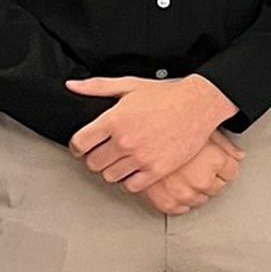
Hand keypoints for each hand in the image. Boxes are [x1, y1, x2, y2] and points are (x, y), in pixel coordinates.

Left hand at [66, 73, 239, 192]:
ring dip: (111, 170)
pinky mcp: (157, 170)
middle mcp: (125, 141)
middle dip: (94, 158)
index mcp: (114, 120)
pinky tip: (133, 170)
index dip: (77, 146)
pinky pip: (131, 186)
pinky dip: (129, 181)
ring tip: (118, 161)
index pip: (80, 143)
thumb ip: (97, 87)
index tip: (82, 147)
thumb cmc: (165, 95)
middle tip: (102, 152)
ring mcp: (141, 157)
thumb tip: (72, 86)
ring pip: (110, 176)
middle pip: (93, 163)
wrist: (198, 105)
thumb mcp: (129, 85)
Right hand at [140, 132, 243, 215]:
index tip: (216, 161)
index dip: (224, 165)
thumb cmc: (172, 123)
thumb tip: (240, 156)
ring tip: (185, 176)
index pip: (231, 173)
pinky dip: (176, 200)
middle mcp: (200, 179)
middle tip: (198, 167)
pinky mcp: (162, 200)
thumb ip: (225, 145)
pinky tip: (174, 188)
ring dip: (193, 190)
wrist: (137, 128)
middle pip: (216, 188)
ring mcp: (181, 191)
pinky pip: (176, 208)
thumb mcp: (201, 128)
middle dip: (209, 178)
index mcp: (214, 160)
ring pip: (198, 200)